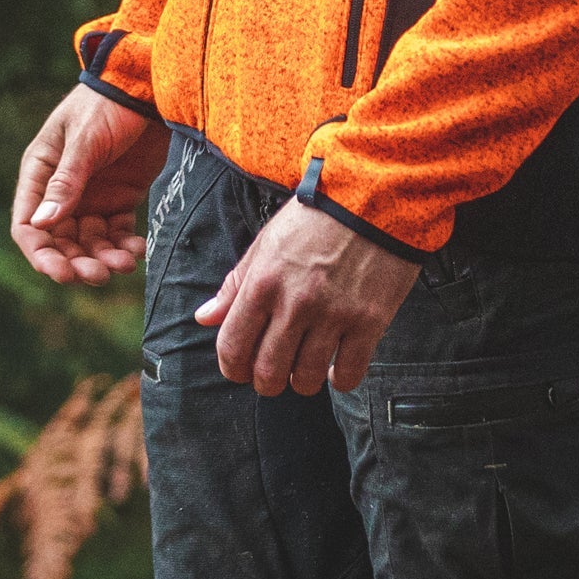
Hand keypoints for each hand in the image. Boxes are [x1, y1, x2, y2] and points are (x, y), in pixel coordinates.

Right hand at [11, 85, 168, 285]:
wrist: (151, 84)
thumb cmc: (109, 103)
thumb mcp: (86, 139)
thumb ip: (67, 181)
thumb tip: (41, 225)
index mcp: (41, 171)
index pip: (28, 224)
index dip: (41, 253)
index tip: (61, 273)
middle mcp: (62, 189)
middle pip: (60, 240)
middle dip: (76, 262)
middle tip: (99, 275)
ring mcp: (92, 194)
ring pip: (89, 242)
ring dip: (102, 258)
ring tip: (124, 265)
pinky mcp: (121, 196)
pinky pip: (117, 232)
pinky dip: (124, 246)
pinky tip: (138, 252)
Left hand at [196, 198, 419, 395]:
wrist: (374, 196)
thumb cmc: (316, 217)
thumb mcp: (267, 242)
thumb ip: (235, 283)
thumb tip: (204, 318)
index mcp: (263, 282)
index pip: (232, 348)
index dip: (232, 368)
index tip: (241, 369)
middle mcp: (296, 303)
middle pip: (268, 373)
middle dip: (266, 381)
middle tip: (275, 372)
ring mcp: (334, 314)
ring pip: (307, 379)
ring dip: (303, 381)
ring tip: (307, 366)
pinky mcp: (369, 321)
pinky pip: (349, 374)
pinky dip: (340, 380)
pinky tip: (337, 368)